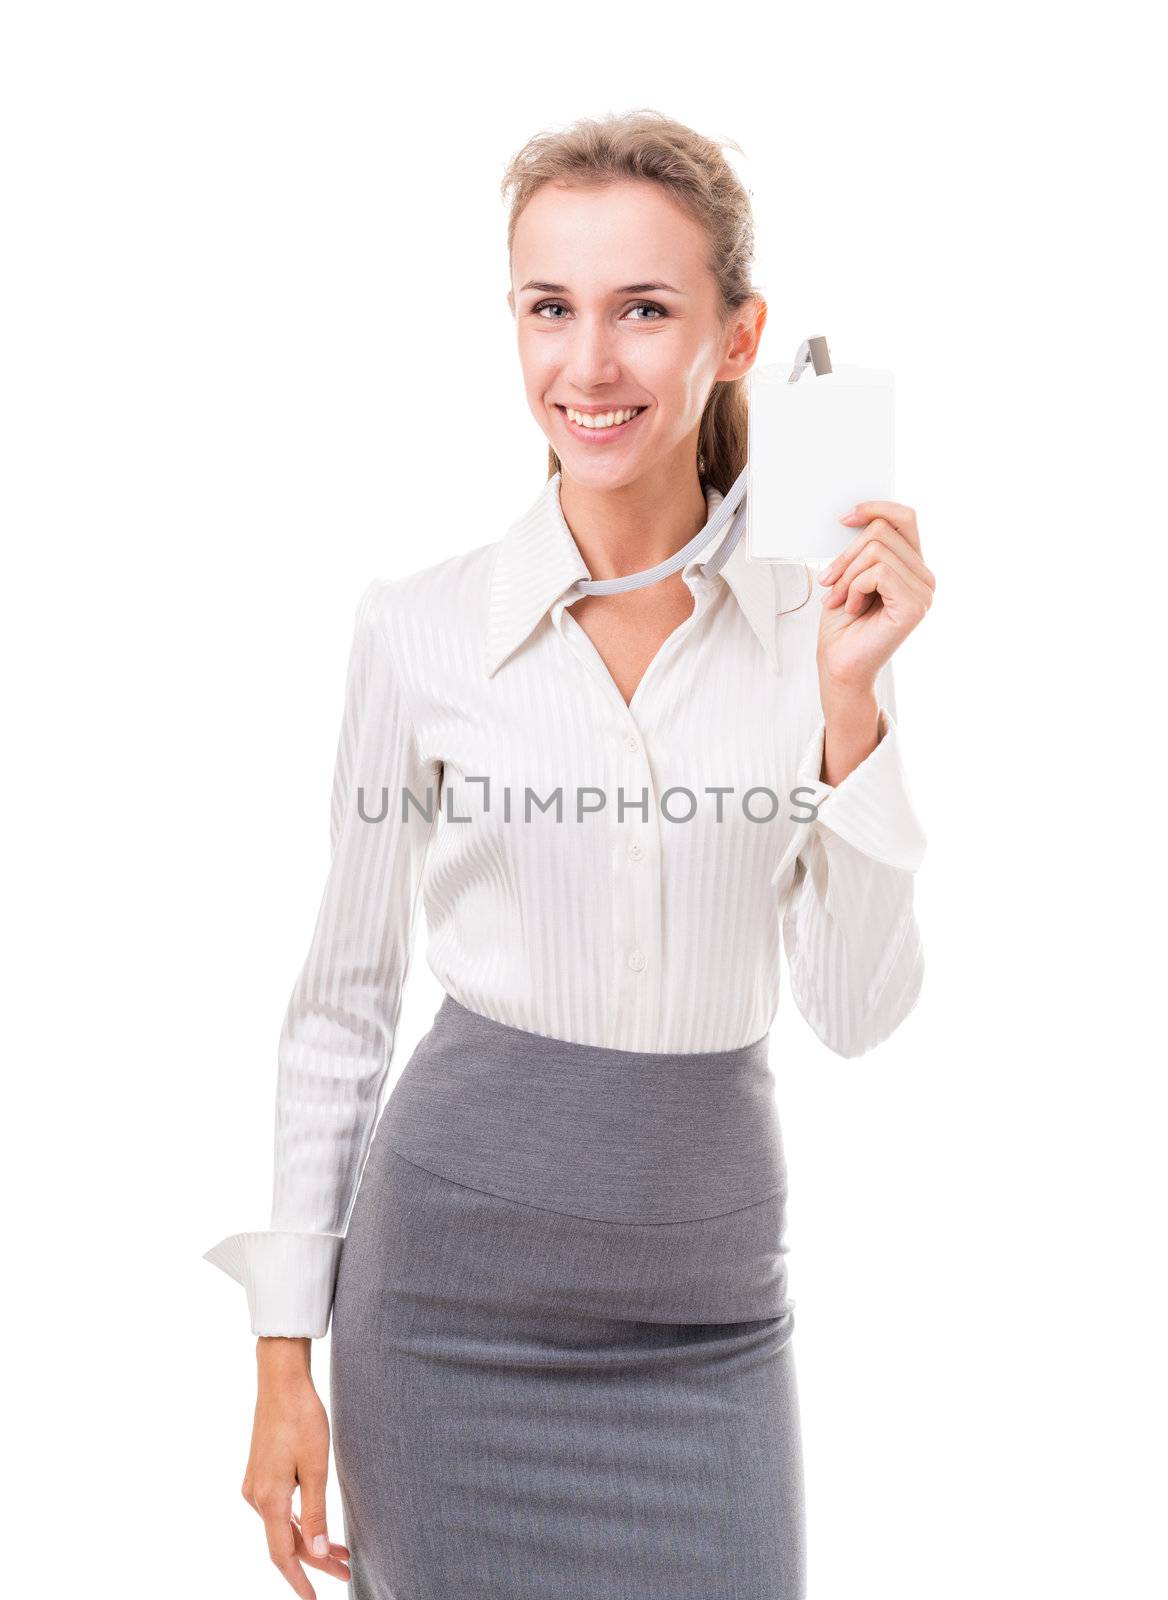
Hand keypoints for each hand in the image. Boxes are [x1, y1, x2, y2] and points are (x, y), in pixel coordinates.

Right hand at [241, 1360, 350, 1596]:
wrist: (281, 1380)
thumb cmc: (302, 1419)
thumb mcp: (315, 1467)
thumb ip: (314, 1512)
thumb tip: (314, 1552)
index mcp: (268, 1500)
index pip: (282, 1555)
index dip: (300, 1580)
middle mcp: (256, 1498)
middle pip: (285, 1542)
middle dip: (315, 1560)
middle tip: (346, 1571)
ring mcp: (256, 1486)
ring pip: (283, 1526)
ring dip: (310, 1541)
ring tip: (342, 1554)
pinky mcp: (260, 1474)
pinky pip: (279, 1509)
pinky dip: (299, 1522)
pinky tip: (317, 1528)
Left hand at [815, 501, 934, 695]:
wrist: (839, 667)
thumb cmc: (843, 626)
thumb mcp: (851, 575)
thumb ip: (865, 548)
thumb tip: (861, 516)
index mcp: (913, 567)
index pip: (905, 518)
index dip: (875, 508)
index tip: (844, 518)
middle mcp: (925, 578)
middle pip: (883, 531)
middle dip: (846, 555)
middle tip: (829, 583)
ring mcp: (923, 593)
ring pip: (876, 550)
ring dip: (847, 575)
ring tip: (840, 599)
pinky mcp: (914, 606)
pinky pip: (878, 572)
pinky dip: (855, 588)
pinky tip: (853, 608)